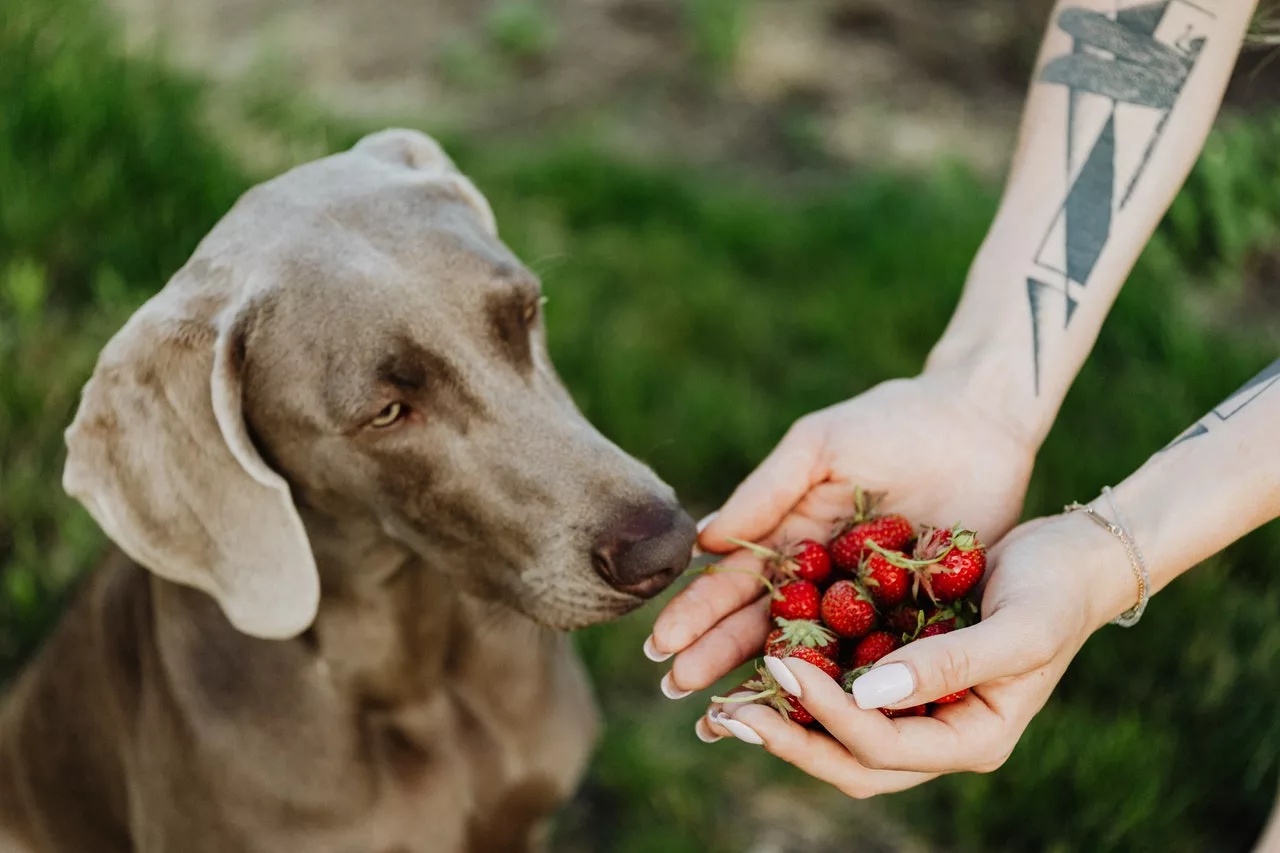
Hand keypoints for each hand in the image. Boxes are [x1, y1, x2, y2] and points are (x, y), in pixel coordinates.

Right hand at [646, 366, 1035, 698]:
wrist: (979, 423)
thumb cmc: (892, 422)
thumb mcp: (820, 446)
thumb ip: (766, 491)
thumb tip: (702, 541)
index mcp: (790, 537)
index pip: (733, 583)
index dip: (696, 614)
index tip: (660, 646)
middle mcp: (820, 579)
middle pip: (760, 626)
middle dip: (715, 658)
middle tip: (675, 691)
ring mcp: (866, 605)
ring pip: (810, 655)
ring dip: (769, 686)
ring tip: (726, 720)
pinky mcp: (916, 619)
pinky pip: (877, 659)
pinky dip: (848, 690)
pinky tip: (816, 720)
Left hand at [700, 512, 1133, 797]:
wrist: (1073, 557)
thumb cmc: (1057, 591)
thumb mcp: (1018, 629)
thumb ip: (949, 665)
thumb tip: (868, 694)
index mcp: (970, 739)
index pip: (882, 748)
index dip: (826, 717)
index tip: (781, 669)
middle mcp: (936, 733)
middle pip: (849, 759)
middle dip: (787, 739)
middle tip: (725, 714)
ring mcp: (915, 706)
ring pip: (838, 732)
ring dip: (783, 719)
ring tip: (723, 701)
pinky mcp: (897, 670)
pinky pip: (840, 687)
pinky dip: (801, 680)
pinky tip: (758, 657)